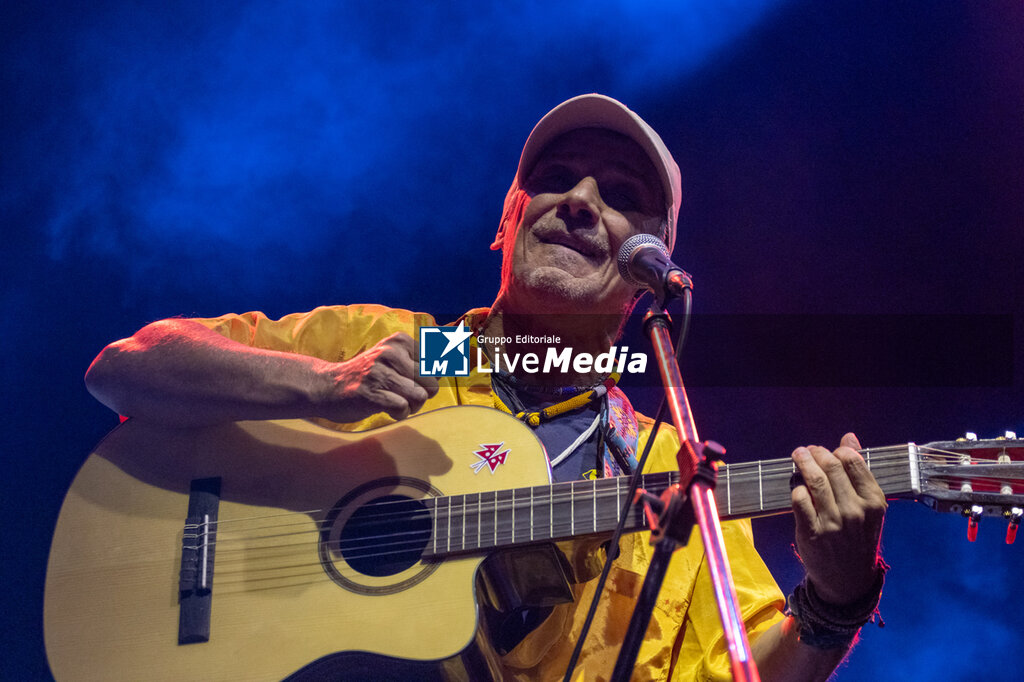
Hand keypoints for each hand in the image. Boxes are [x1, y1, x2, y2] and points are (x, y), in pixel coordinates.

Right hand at [318, 332, 438, 421]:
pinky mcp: (370, 393)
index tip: (412, 381)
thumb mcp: (393, 358)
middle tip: (403, 395)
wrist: (327, 385)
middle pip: (432, 382)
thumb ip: (422, 360)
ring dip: (412, 406)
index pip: (438, 362)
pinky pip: (403, 407)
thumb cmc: (368, 375)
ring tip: (395, 402)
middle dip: (423, 395)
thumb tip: (454, 362)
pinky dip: (399, 414)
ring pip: (420, 396)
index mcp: (400, 341)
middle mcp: (391, 353)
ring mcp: (379, 372)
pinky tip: (387, 409)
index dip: (430, 379)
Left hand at [790, 433, 886, 604]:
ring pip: (814, 481)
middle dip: (816, 453)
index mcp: (874, 502)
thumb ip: (859, 471)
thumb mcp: (868, 507)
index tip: (827, 449)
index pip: (853, 461)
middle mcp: (855, 511)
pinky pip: (799, 500)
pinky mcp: (812, 533)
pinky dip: (796, 488)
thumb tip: (849, 437)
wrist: (849, 581)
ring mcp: (833, 523)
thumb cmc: (859, 538)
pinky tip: (796, 485)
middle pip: (831, 467)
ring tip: (798, 456)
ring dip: (802, 463)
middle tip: (807, 450)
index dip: (836, 450)